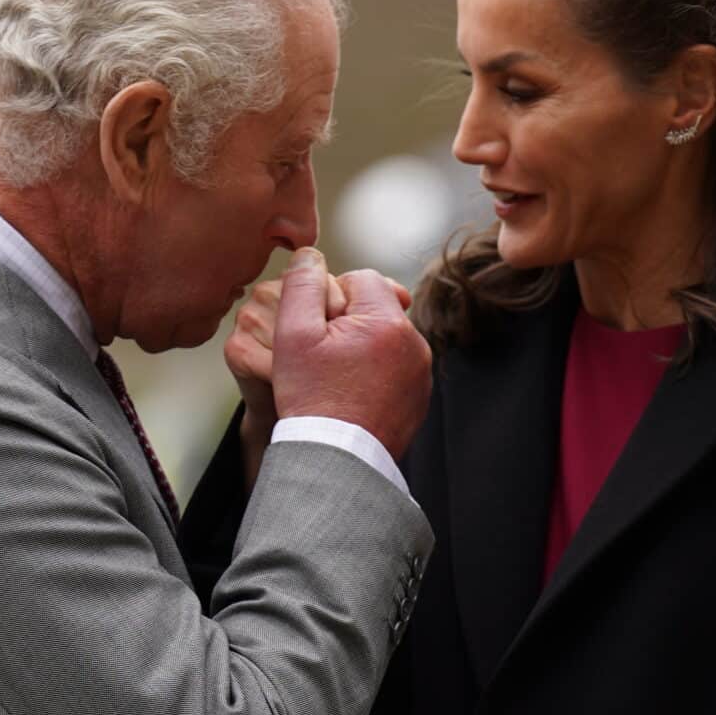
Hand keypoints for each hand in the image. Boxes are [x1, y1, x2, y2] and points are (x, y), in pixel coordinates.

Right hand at [270, 248, 429, 459]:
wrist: (337, 460)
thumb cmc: (313, 398)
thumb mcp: (294, 334)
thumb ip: (302, 285)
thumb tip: (309, 254)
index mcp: (388, 321)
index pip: (362, 278)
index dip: (332, 297)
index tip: (317, 329)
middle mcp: (415, 343)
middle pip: (376, 308)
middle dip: (348, 322)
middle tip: (323, 357)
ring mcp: (421, 373)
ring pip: (386, 338)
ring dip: (362, 347)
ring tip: (336, 378)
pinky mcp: (419, 397)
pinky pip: (395, 367)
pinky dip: (375, 373)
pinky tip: (352, 394)